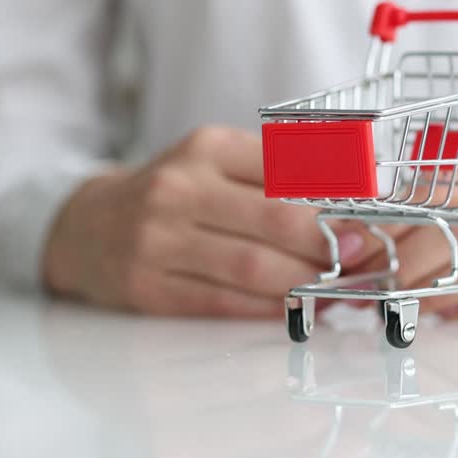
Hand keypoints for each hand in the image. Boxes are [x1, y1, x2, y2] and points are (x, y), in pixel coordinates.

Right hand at [41, 126, 373, 315]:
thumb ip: (278, 170)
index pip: (286, 171)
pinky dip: (265, 309)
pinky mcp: (148, 287)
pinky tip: (291, 307)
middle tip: (362, 260)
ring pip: (251, 269)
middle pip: (274, 222)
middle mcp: (178, 189)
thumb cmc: (174, 191)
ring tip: (334, 289)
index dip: (335, 199)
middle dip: (328, 246)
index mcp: (206, 148)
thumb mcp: (217, 159)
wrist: (88, 226)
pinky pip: (222, 302)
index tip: (369, 219)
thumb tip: (357, 191)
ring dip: (304, 285)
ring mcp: (157, 241)